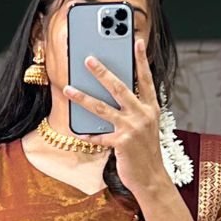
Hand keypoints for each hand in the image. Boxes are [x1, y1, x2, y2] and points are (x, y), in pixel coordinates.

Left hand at [62, 36, 167, 200]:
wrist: (152, 178)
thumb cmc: (146, 152)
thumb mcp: (146, 127)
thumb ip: (135, 109)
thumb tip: (113, 95)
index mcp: (151, 108)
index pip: (146, 79)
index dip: (141, 60)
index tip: (137, 42)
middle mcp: (143, 115)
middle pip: (119, 88)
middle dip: (102, 72)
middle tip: (88, 59)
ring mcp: (132, 129)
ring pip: (102, 108)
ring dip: (83, 97)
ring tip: (68, 88)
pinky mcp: (122, 143)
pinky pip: (99, 136)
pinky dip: (88, 134)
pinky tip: (78, 131)